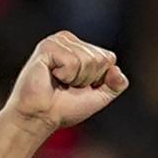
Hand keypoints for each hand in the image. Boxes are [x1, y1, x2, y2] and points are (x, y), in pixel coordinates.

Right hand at [4, 31, 128, 133]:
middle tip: (67, 86)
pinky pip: (72, 62)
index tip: (80, 87)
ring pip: (87, 60)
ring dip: (76, 79)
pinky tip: (51, 76)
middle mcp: (70, 40)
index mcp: (82, 47)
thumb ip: (116, 84)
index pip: (108, 58)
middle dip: (87, 79)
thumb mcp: (99, 97)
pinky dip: (65, 76)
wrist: (40, 117)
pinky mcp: (47, 46)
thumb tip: (117, 69)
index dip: (98, 79)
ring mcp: (58, 41)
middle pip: (99, 58)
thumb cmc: (64, 108)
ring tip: (59, 82)